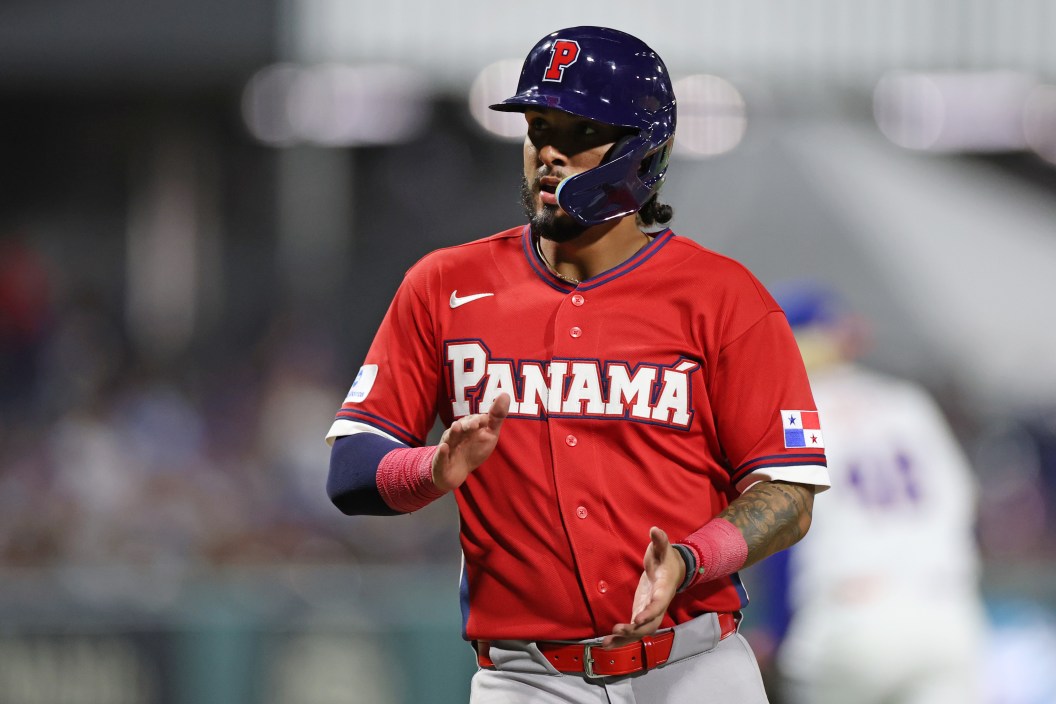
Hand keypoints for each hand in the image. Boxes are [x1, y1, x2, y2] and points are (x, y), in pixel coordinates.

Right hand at [432, 393, 509, 490]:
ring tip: (456, 427)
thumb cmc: (474, 449)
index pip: (474, 420)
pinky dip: (442, 452)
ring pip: (450, 438)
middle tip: (473, 425)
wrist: (456, 471)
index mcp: (468, 427)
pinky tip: (444, 447)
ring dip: (453, 433)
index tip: (484, 420)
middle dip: (467, 425)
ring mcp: (448, 446)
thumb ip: (496, 417)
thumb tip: (505, 395)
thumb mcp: (489, 434)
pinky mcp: (441, 460)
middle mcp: (457, 433)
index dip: (478, 420)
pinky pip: (440, 456)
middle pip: (461, 427)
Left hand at [603, 526, 685, 647]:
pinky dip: (621, 638)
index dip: (650, 612)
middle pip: (650, 624)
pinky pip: (633, 630)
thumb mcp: (663, 549)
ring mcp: (650, 612)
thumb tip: (654, 529)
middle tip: (618, 630)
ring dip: (625, 639)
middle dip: (635, 629)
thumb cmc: (666, 559)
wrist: (672, 571)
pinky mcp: (641, 614)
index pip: (659, 604)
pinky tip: (607, 642)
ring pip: (640, 631)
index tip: (638, 618)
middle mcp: (658, 605)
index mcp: (664, 590)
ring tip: (607, 643)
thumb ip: (660, 541)